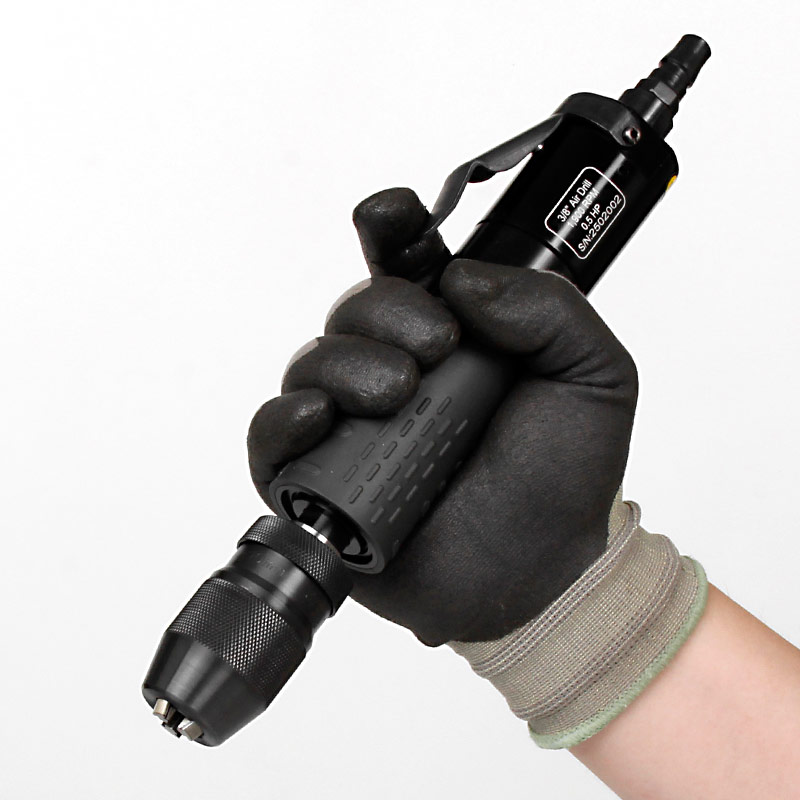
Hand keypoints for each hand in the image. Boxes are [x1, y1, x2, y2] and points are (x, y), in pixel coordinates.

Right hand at [247, 188, 637, 645]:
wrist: (540, 573)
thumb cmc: (564, 477)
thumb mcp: (593, 375)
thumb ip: (549, 308)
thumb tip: (461, 278)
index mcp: (454, 334)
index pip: (404, 262)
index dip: (390, 228)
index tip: (391, 216)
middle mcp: (395, 368)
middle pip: (355, 306)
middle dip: (385, 312)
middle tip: (435, 350)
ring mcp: (354, 423)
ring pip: (311, 361)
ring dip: (344, 363)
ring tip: (397, 396)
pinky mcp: (321, 480)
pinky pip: (273, 437)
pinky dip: (284, 419)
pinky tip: (321, 417)